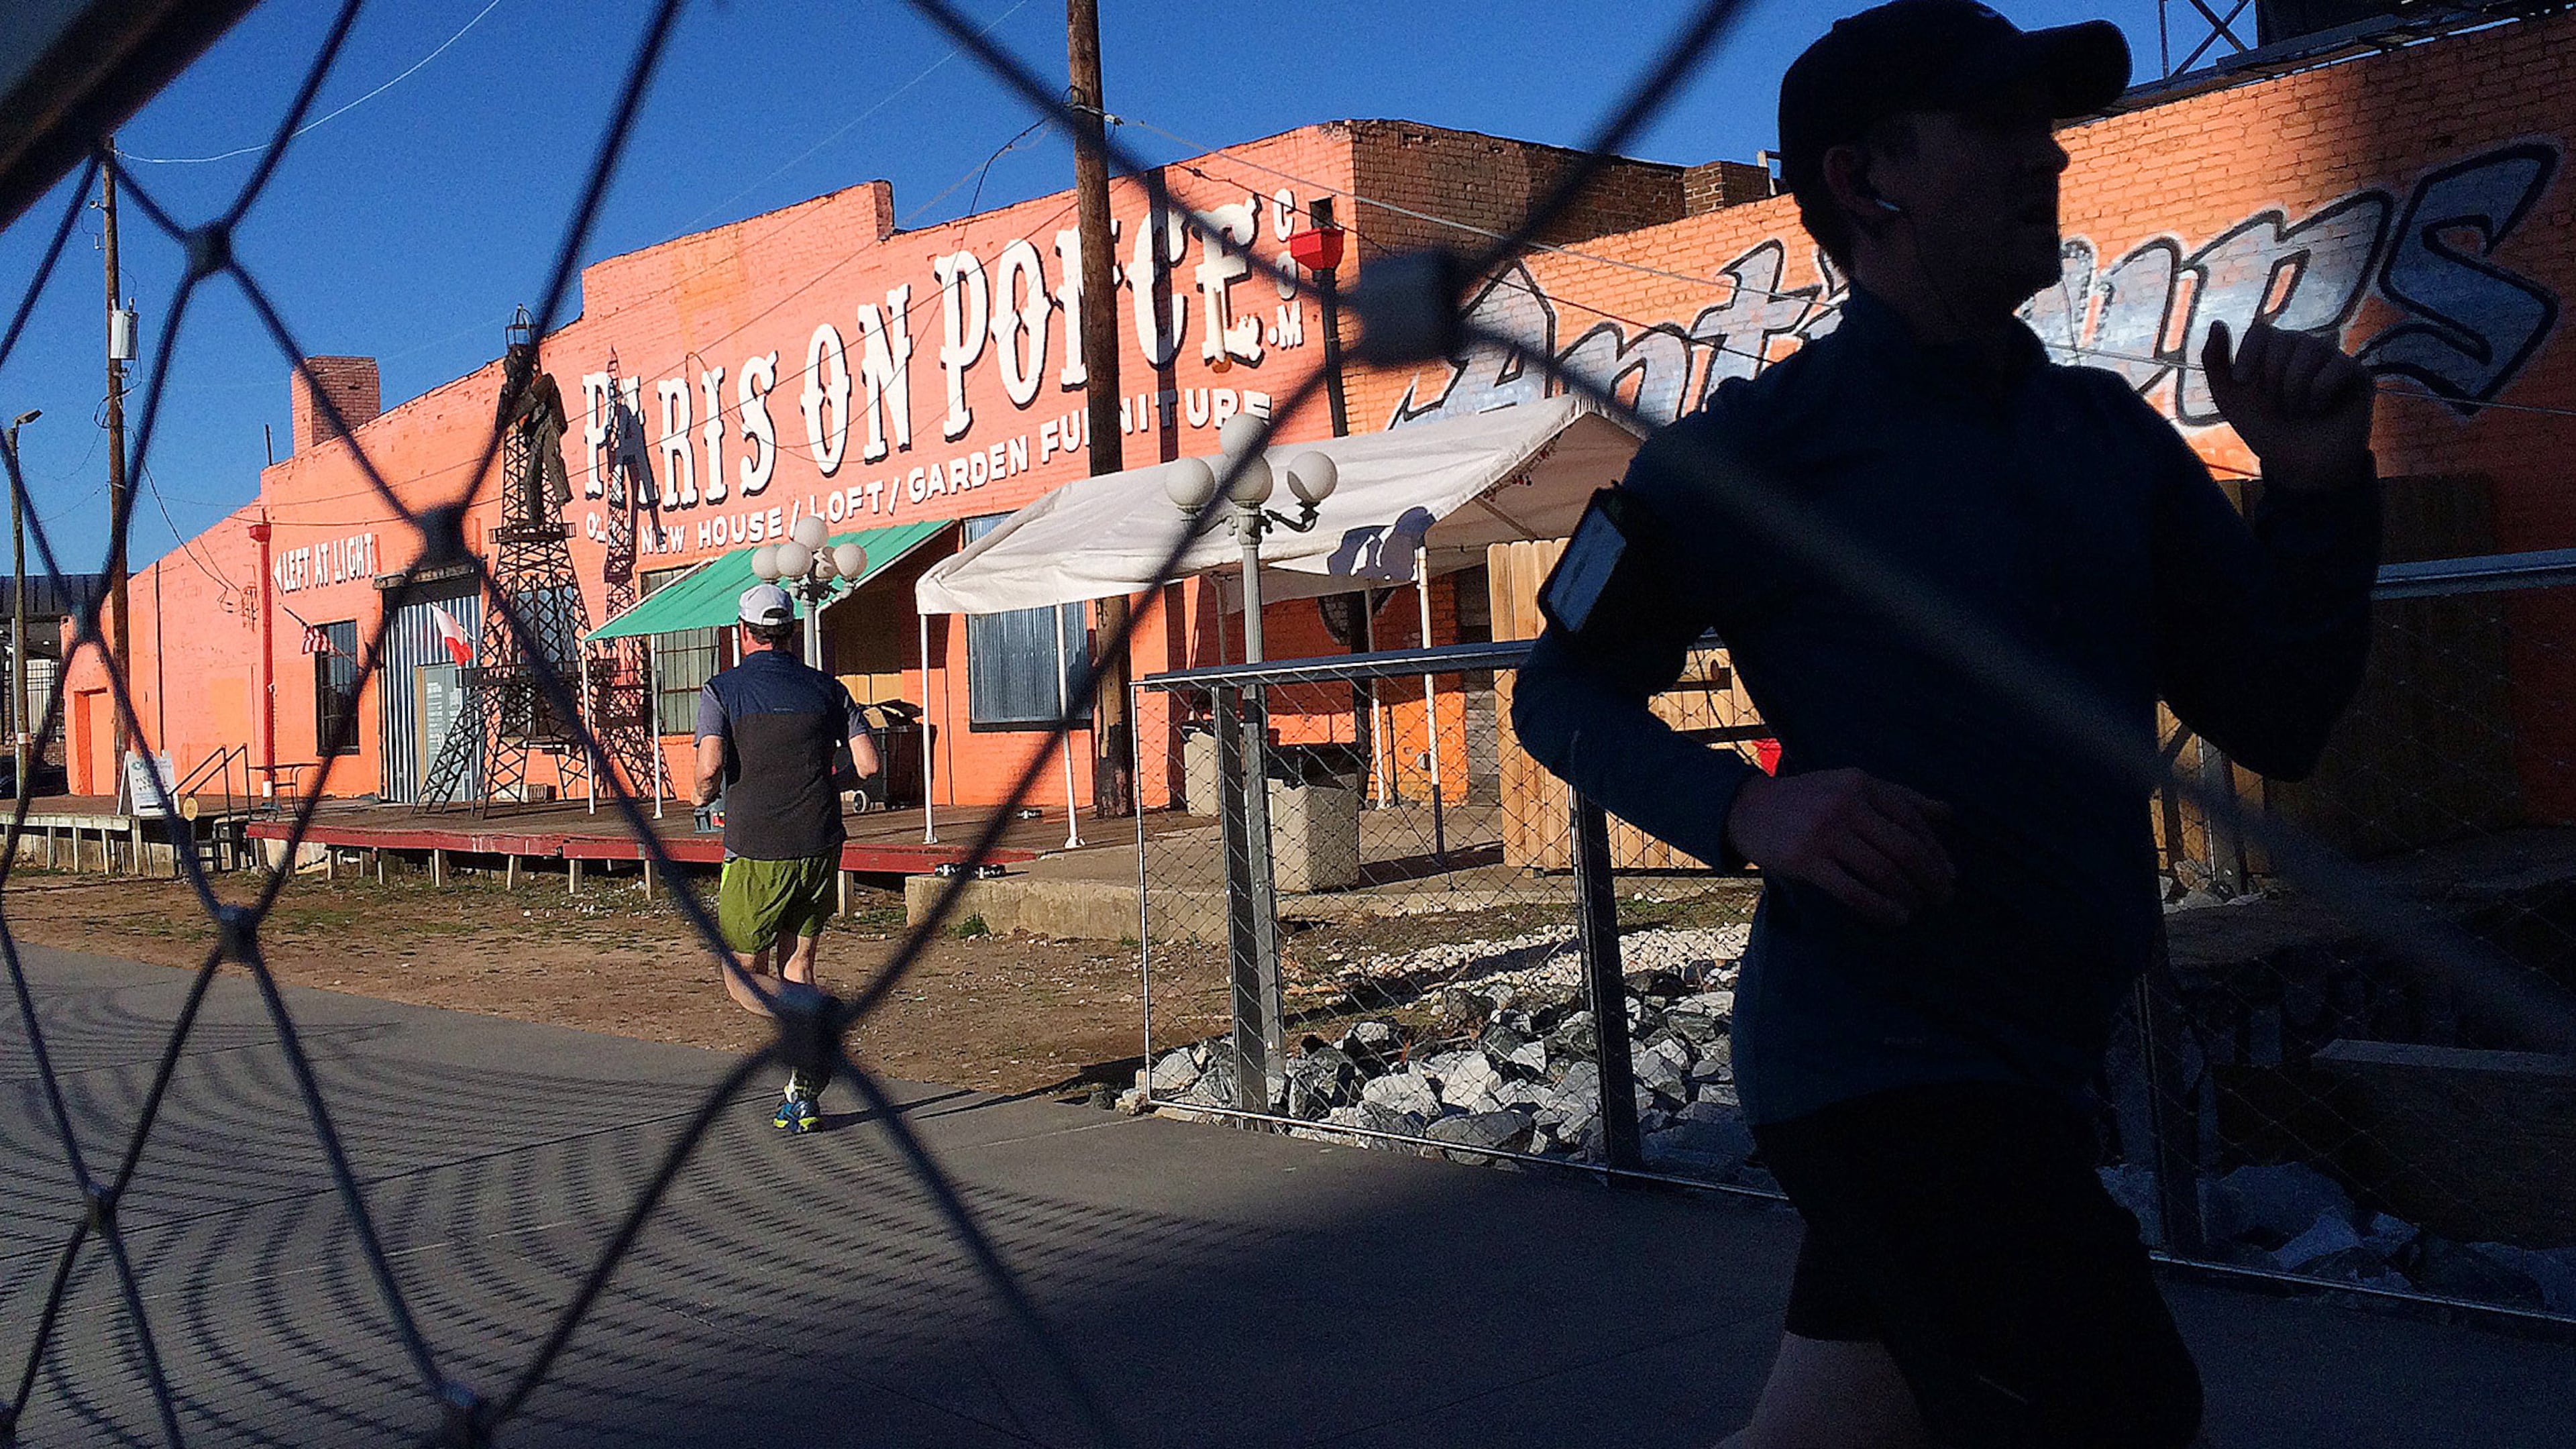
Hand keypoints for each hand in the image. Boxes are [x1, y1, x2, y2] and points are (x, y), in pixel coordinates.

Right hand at [1724, 768, 1955, 927]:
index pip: (1913, 821)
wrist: (1748, 808)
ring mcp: (1825, 832)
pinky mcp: (1805, 860)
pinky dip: (1880, 908)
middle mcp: (1846, 804)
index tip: (1949, 876)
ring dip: (1908, 896)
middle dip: (1930, 878)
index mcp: (1862, 784)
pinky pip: (1853, 890)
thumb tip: (1949, 814)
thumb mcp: (1852, 786)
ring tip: (1917, 909)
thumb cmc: (1808, 799)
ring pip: (1882, 871)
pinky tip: (1893, 917)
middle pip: (1904, 849)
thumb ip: (1900, 797)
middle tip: (1942, 899)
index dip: (1937, 853)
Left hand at [2202, 319, 2373, 491]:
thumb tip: (2216, 323)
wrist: (2298, 465)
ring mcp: (2334, 359)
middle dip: (2272, 379)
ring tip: (2297, 410)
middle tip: (2277, 405)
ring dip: (2294, 389)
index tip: (2242, 382)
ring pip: (2311, 349)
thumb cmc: (2264, 429)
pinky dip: (2319, 395)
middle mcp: (2306, 348)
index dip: (2249, 354)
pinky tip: (2320, 410)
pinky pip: (2336, 367)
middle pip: (2284, 340)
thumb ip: (2215, 362)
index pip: (2261, 330)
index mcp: (2276, 350)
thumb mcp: (2230, 398)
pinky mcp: (2358, 374)